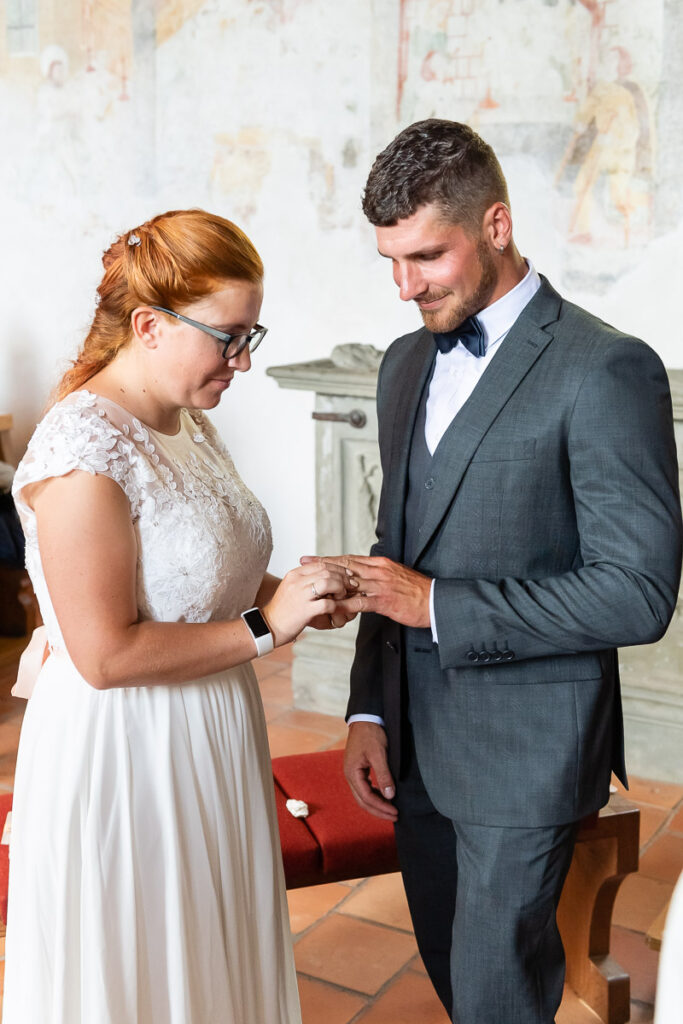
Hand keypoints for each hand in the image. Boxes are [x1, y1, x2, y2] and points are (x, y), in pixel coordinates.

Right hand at [263, 560, 351, 646]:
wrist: (268, 626)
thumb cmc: (282, 610)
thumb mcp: (291, 588)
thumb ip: (306, 580)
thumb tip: (326, 576)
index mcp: (294, 574)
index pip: (321, 564)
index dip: (337, 568)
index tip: (347, 574)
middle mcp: (297, 582)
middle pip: (327, 571)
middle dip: (343, 577)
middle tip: (351, 584)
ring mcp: (300, 595)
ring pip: (328, 582)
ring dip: (340, 588)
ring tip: (343, 595)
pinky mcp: (305, 611)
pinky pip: (327, 604)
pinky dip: (336, 605)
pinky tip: (337, 608)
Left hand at [302, 554, 430, 627]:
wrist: (436, 602)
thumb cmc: (417, 592)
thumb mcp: (397, 577)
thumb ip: (379, 575)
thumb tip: (364, 577)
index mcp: (380, 564)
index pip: (350, 559)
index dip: (330, 558)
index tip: (313, 557)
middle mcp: (378, 571)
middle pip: (344, 566)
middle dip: (322, 564)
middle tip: (303, 563)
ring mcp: (380, 585)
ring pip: (348, 581)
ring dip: (327, 583)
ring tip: (310, 584)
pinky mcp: (383, 601)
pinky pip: (359, 602)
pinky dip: (343, 604)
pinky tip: (330, 606)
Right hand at [344, 722, 397, 820]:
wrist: (365, 718)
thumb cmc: (371, 734)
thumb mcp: (379, 754)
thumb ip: (384, 775)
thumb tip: (390, 796)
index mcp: (352, 772)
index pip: (366, 797)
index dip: (381, 807)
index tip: (395, 812)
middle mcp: (350, 775)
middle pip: (362, 801)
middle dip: (379, 810)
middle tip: (395, 816)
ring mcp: (353, 772)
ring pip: (363, 796)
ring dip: (376, 804)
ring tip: (391, 809)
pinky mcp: (358, 769)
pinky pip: (365, 788)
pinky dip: (375, 795)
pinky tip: (385, 796)